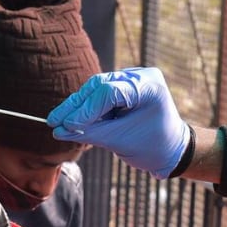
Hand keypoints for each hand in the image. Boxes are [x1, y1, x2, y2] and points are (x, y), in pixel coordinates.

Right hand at [46, 68, 192, 177]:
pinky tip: (70, 119)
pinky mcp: (126, 87)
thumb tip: (59, 131)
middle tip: (54, 121)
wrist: (173, 150)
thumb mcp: (121, 141)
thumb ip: (90, 133)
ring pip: (97, 88)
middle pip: (99, 86)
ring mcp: (133, 79)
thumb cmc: (153, 148)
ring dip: (78, 106)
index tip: (66, 126)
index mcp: (148, 86)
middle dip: (76, 106)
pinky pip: (101, 94)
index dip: (85, 110)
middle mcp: (141, 76)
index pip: (109, 92)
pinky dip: (87, 107)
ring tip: (57, 121)